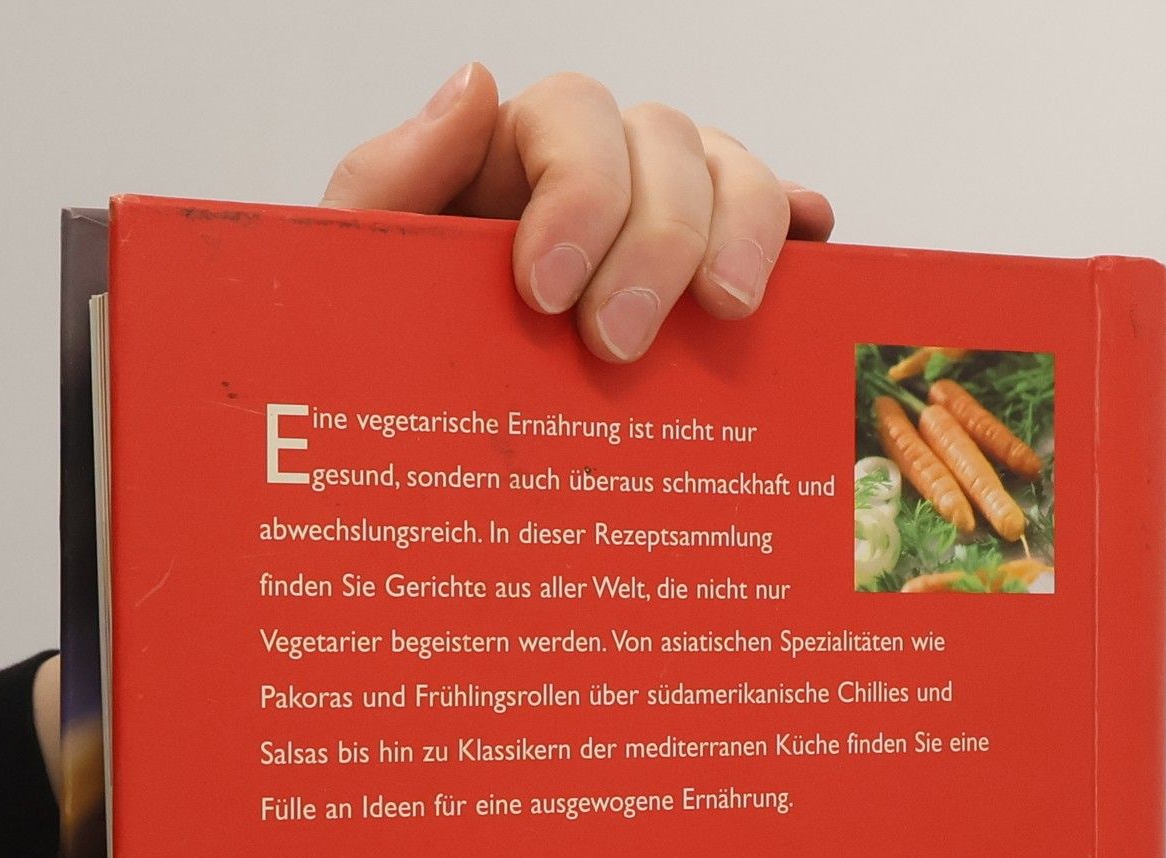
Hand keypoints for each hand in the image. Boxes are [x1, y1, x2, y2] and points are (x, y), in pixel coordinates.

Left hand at [321, 62, 833, 361]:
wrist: (407, 467)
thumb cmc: (380, 366)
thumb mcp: (350, 280)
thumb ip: (386, 182)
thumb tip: (474, 82)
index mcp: (511, 162)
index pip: (575, 119)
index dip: (579, 193)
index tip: (544, 295)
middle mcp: (598, 178)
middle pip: (667, 144)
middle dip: (655, 240)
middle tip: (617, 344)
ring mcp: (662, 227)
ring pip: (732, 176)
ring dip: (741, 234)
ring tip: (725, 317)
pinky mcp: (709, 287)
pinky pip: (777, 230)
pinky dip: (800, 235)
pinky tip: (815, 260)